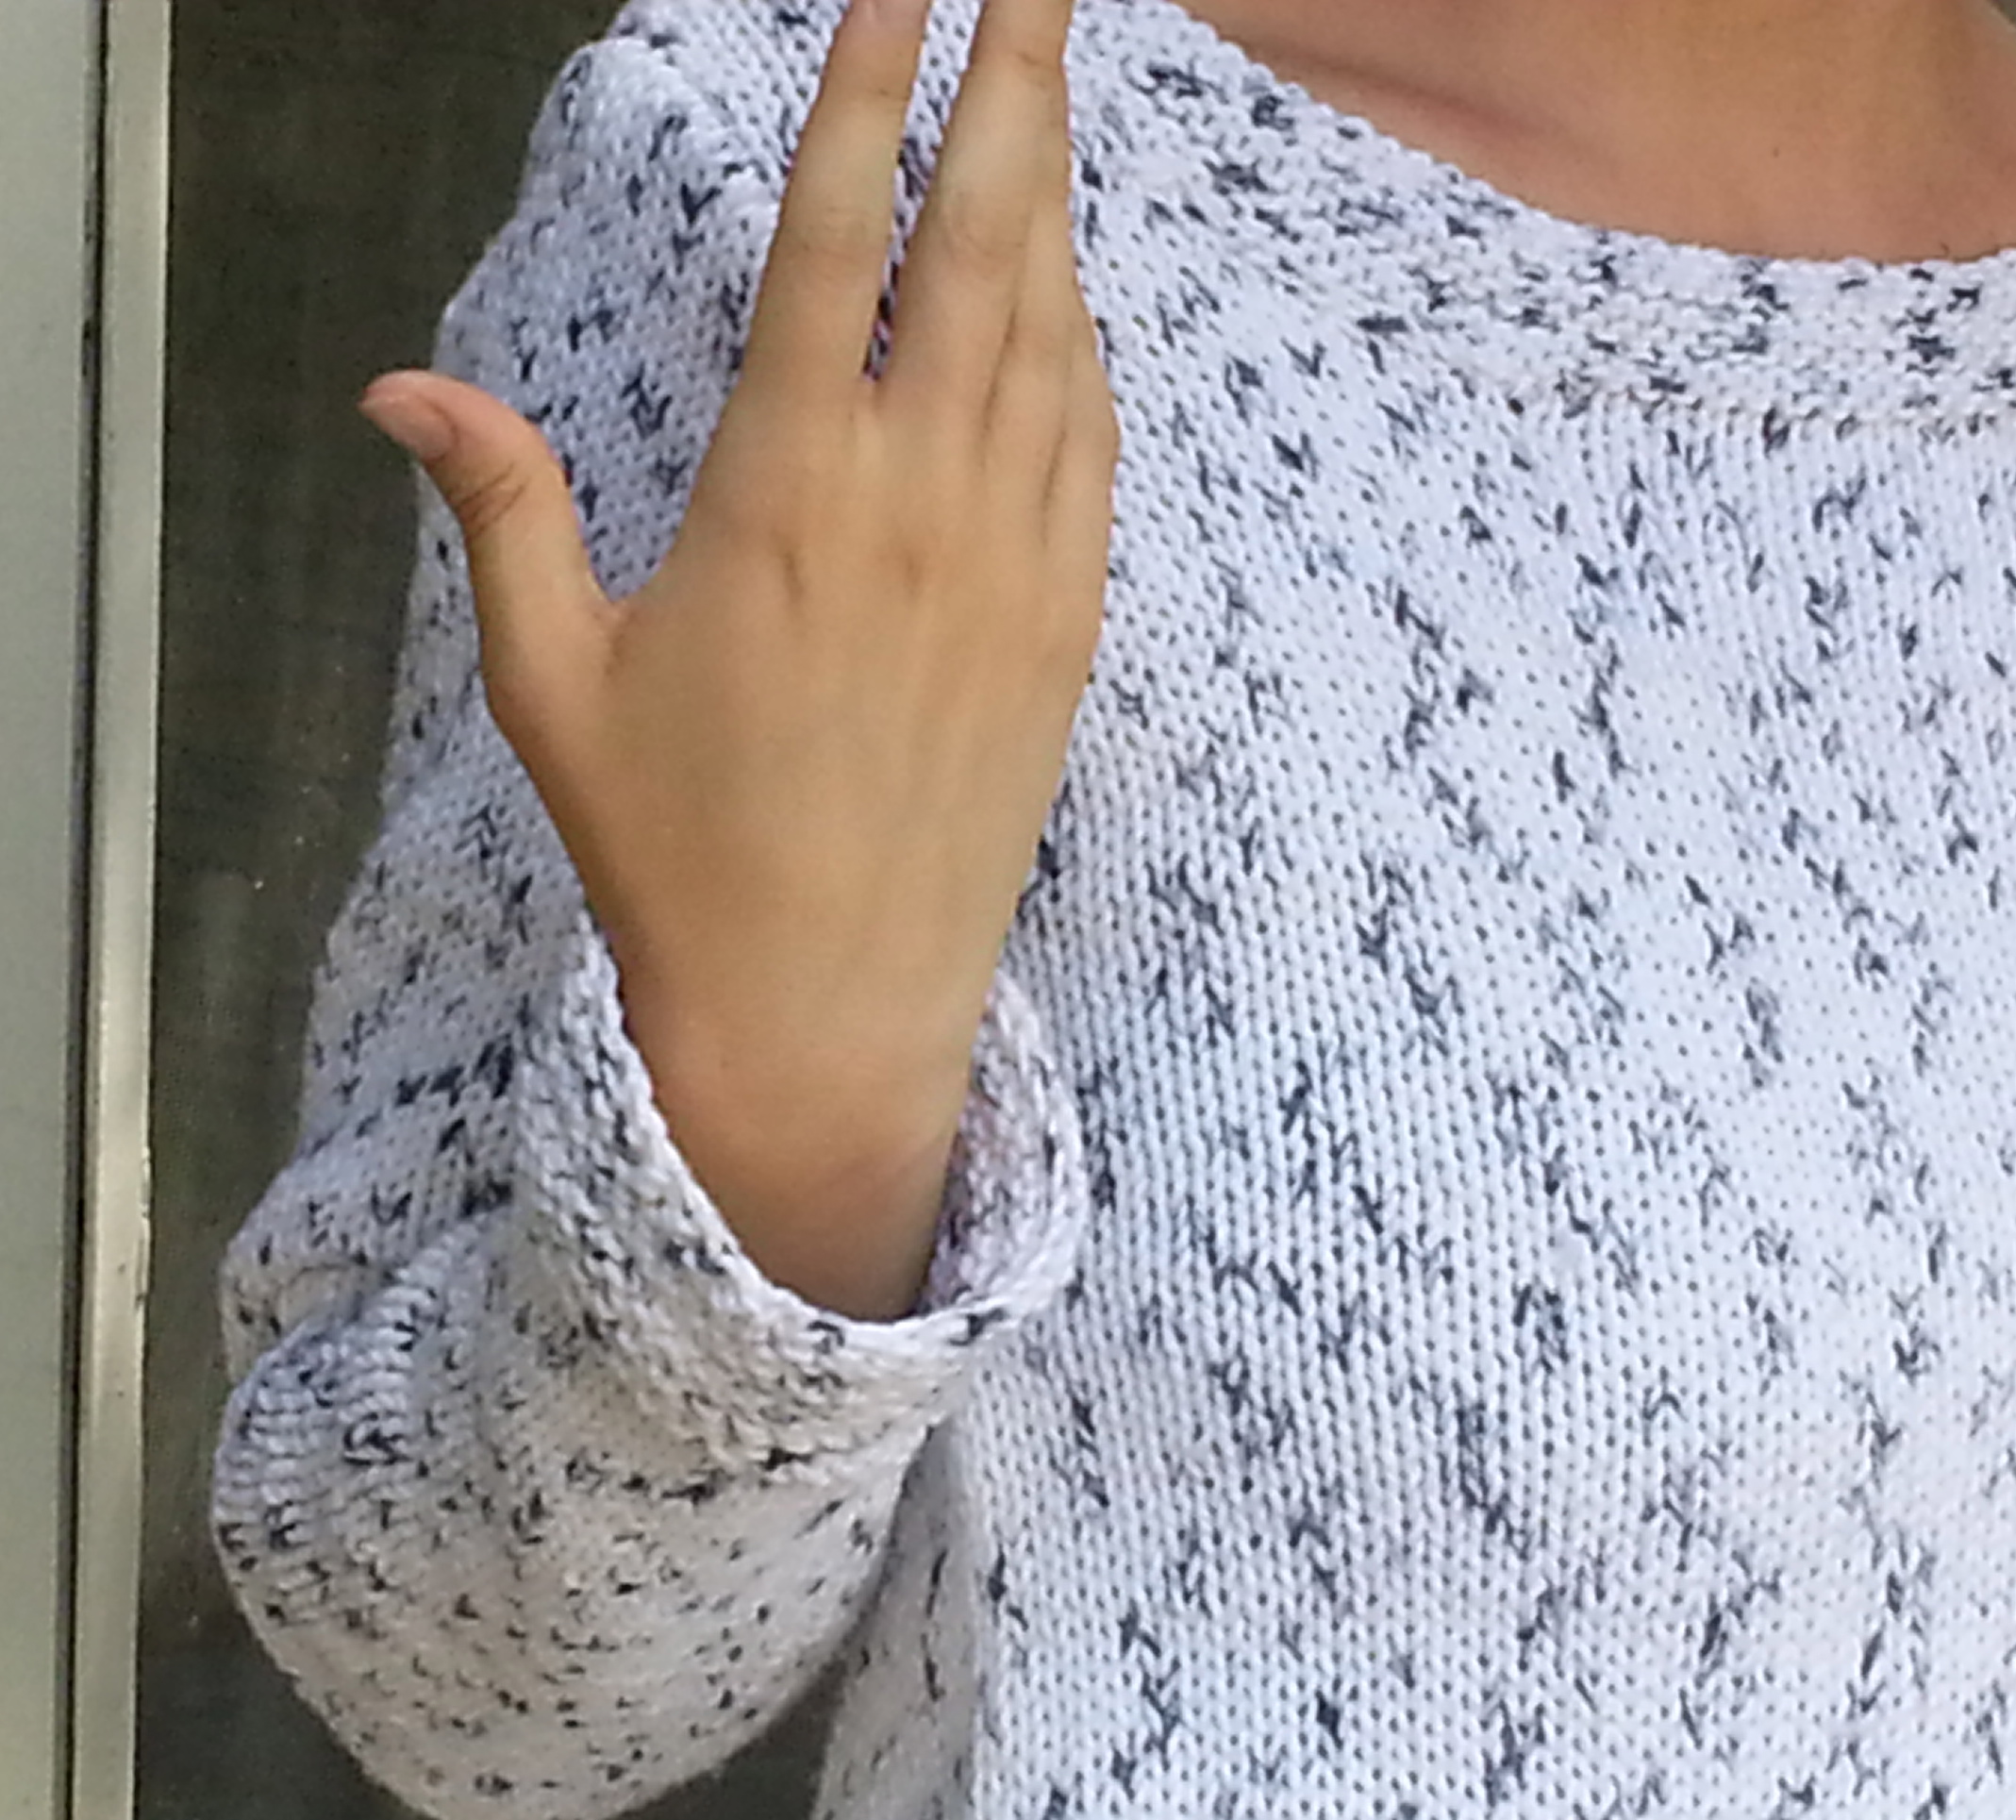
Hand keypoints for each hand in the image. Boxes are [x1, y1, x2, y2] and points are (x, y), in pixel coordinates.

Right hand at [361, 0, 1116, 1184]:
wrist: (829, 1009)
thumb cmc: (679, 855)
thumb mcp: (556, 684)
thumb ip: (500, 512)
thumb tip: (398, 388)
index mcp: (784, 488)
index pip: (839, 237)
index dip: (871, 91)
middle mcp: (920, 502)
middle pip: (985, 245)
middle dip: (1014, 88)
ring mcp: (1013, 565)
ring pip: (1054, 336)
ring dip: (1058, 201)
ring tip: (1055, 90)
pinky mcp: (1066, 632)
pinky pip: (1093, 452)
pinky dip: (1088, 353)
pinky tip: (1077, 295)